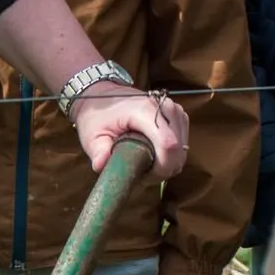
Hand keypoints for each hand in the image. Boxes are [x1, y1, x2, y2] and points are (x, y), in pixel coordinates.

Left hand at [70, 86, 189, 179]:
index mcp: (146, 110)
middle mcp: (166, 108)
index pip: (168, 145)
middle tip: (142, 175)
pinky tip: (154, 157)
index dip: (161, 169)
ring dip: (167, 164)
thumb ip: (98, 151)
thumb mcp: (92, 136)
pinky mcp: (179, 117)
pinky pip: (182, 145)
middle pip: (178, 151)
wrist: (105, 96)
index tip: (145, 177)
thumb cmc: (99, 116)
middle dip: (163, 170)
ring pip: (181, 150)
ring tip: (146, 165)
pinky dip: (170, 156)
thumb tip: (101, 165)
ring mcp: (176, 111)